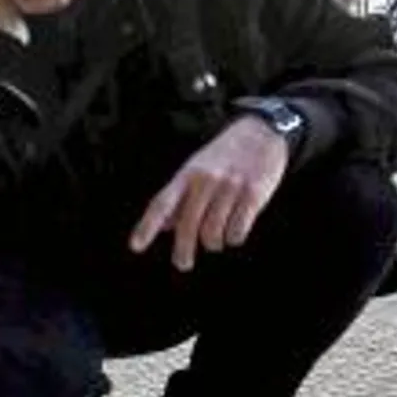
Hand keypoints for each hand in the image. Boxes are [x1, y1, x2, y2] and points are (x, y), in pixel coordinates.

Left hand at [129, 116, 289, 270]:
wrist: (261, 133)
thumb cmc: (223, 157)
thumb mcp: (195, 170)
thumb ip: (179, 197)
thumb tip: (163, 226)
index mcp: (187, 175)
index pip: (162, 203)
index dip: (147, 226)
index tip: (136, 247)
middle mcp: (206, 180)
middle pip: (187, 225)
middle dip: (183, 250)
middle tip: (183, 264)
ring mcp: (230, 187)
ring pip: (213, 233)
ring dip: (214, 243)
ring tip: (217, 239)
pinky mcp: (253, 194)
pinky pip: (237, 231)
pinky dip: (234, 238)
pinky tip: (235, 232)